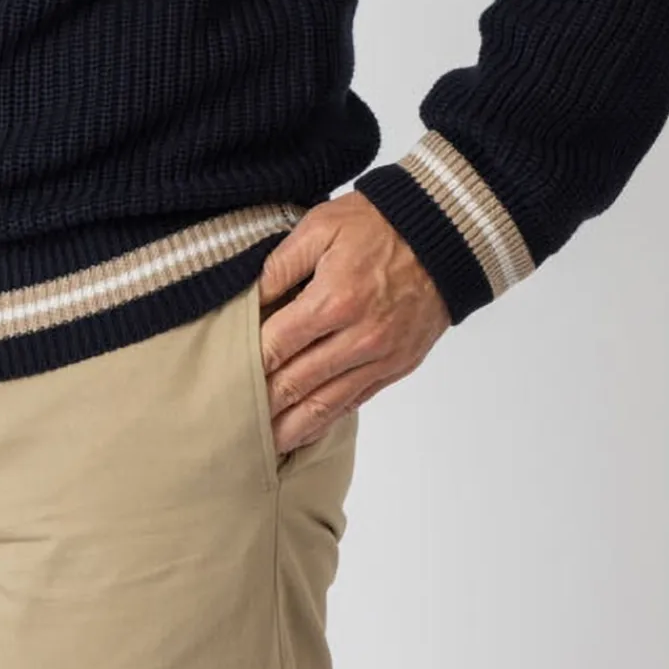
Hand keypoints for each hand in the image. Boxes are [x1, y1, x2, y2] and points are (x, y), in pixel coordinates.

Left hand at [256, 190, 451, 453]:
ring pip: (325, 405)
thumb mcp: (322, 226)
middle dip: (262, 404)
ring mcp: (379, 358)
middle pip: (297, 383)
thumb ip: (282, 263)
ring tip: (261, 444)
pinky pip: (354, 403)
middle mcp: (357, 338)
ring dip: (291, 427)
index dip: (247, 364)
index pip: (277, 345)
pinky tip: (304, 431)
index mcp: (334, 300)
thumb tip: (252, 297)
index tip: (224, 375)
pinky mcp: (396, 367)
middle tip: (231, 419)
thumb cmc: (379, 224)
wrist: (443, 236)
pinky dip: (326, 421)